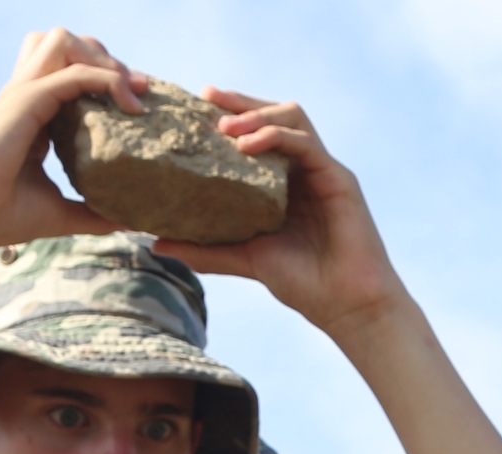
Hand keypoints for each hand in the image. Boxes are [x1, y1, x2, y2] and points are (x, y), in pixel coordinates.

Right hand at [0, 30, 143, 252]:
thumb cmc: (0, 214)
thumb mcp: (59, 212)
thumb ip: (92, 213)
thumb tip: (125, 222)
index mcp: (33, 113)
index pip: (69, 71)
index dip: (104, 76)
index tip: (139, 103)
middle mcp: (27, 95)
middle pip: (66, 42)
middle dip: (104, 56)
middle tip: (135, 91)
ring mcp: (24, 93)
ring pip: (64, 41)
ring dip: (102, 58)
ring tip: (130, 90)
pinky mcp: (26, 101)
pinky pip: (75, 73)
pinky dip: (106, 79)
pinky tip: (130, 105)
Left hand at [152, 93, 408, 335]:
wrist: (346, 307)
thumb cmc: (304, 285)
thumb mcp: (244, 260)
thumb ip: (205, 250)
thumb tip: (156, 245)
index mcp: (284, 183)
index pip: (258, 132)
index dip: (231, 114)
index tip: (198, 105)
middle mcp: (304, 170)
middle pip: (275, 114)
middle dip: (241, 101)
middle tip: (207, 97)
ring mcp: (323, 171)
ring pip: (294, 118)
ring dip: (258, 114)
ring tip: (227, 127)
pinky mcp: (339, 179)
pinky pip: (306, 144)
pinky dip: (276, 137)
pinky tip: (249, 145)